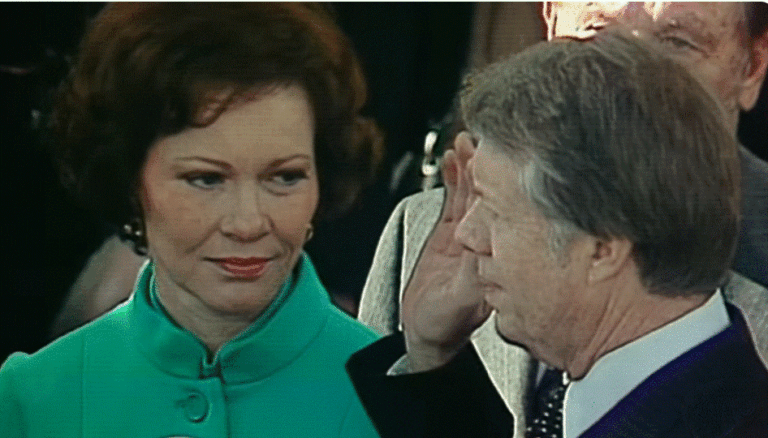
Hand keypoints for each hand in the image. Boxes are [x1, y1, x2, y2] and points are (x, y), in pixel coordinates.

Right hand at [401, 132, 492, 371]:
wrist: (425, 330)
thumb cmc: (446, 323)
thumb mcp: (460, 302)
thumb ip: (472, 278)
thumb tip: (483, 254)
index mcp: (496, 257)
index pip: (502, 212)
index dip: (498, 187)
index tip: (495, 162)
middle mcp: (488, 242)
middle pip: (490, 196)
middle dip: (485, 167)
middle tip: (481, 140)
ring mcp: (470, 234)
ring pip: (472, 193)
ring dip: (469, 168)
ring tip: (466, 142)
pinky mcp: (452, 232)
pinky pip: (453, 199)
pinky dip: (450, 178)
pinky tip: (450, 160)